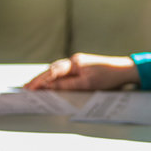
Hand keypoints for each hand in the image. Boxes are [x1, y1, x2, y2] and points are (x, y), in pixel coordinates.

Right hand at [24, 53, 138, 89]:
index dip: (40, 81)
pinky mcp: (82, 69)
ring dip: (45, 79)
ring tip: (33, 87)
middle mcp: (74, 61)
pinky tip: (50, 84)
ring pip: (57, 71)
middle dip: (38, 79)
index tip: (29, 88)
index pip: (52, 72)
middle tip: (25, 88)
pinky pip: (64, 74)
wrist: (125, 71)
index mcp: (74, 63)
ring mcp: (78, 64)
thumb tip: (50, 87)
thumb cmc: (108, 77)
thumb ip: (67, 85)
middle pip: (52, 70)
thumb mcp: (87, 84)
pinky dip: (54, 79)